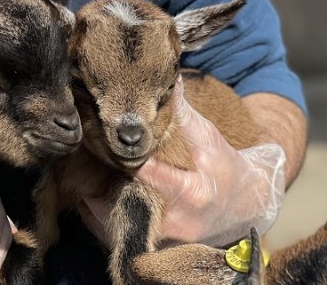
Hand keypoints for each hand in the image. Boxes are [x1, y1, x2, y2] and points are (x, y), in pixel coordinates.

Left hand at [81, 76, 285, 248]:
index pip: (146, 175)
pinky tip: (90, 193)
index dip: (120, 157)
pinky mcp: (152, 249)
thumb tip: (169, 77)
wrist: (244, 209)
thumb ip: (183, 112)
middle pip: (121, 203)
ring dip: (93, 200)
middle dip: (99, 181)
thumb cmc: (224, 169)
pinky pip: (112, 237)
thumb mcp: (209, 139)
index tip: (99, 139)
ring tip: (82, 175)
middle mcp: (174, 224)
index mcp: (190, 194)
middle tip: (82, 158)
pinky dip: (97, 216)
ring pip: (111, 224)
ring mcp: (162, 241)